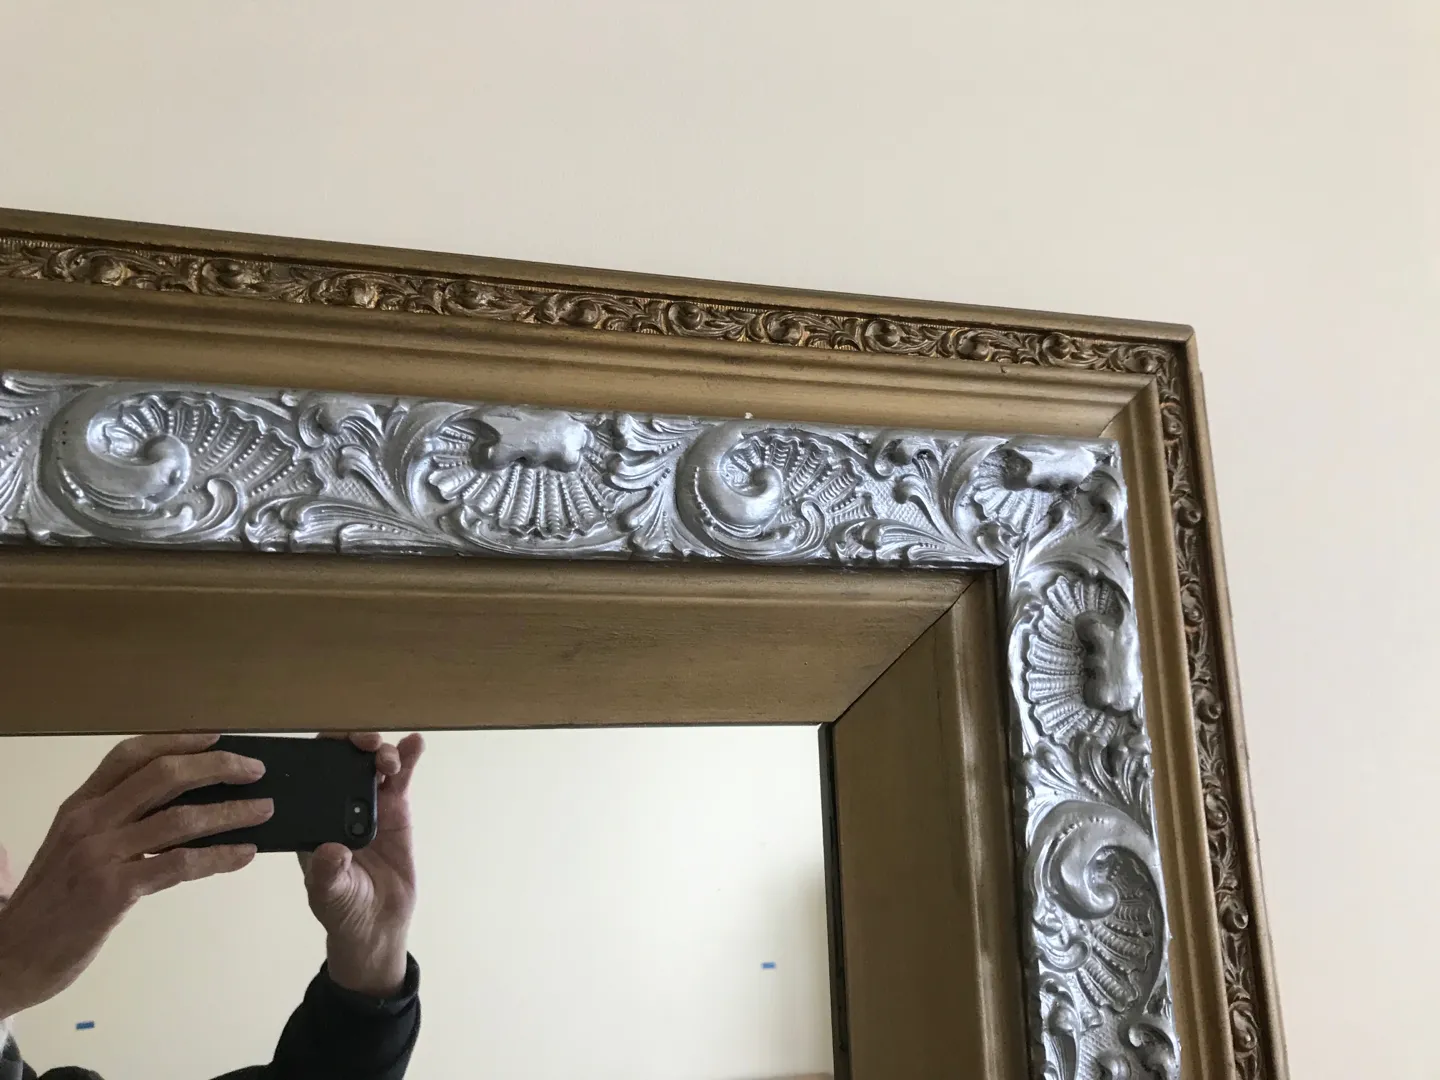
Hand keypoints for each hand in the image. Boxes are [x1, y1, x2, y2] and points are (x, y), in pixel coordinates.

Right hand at [0, 734, 271, 1018]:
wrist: (12, 956)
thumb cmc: (53, 902)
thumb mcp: (75, 848)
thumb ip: (117, 821)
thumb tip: (184, 802)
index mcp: (78, 805)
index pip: (130, 754)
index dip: (178, 740)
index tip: (217, 736)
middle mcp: (88, 821)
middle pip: (163, 775)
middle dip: (217, 766)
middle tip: (256, 770)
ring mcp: (99, 855)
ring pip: (180, 818)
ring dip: (231, 812)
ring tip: (264, 810)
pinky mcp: (112, 892)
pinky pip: (179, 864)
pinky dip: (219, 856)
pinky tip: (244, 854)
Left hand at [299, 733, 423, 997]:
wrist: (377, 923)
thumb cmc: (343, 909)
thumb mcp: (329, 894)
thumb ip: (328, 874)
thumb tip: (332, 851)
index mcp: (313, 819)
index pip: (309, 776)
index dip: (319, 753)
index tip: (331, 747)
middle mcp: (337, 805)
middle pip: (343, 761)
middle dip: (353, 744)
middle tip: (365, 745)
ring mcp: (368, 805)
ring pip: (372, 765)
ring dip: (381, 752)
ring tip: (390, 759)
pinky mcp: (395, 810)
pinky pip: (400, 780)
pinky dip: (408, 759)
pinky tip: (415, 743)